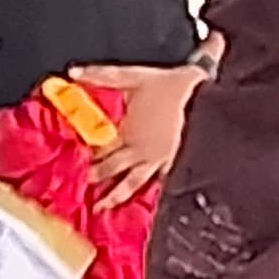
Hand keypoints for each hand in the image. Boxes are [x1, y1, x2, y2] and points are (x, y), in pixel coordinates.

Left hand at [71, 65, 201, 210]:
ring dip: (115, 196)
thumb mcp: (133, 76)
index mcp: (126, 132)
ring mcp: (157, 160)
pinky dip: (145, 191)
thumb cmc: (169, 86)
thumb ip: (101, 75)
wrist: (206, 98)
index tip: (71, 165)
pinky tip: (143, 200)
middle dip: (96, 179)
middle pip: (112, 170)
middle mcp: (139, 152)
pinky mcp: (173, 162)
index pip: (99, 151)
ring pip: (132, 184)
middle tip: (81, 190)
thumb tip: (72, 70)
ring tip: (102, 208)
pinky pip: (156, 181)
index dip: (85, 157)